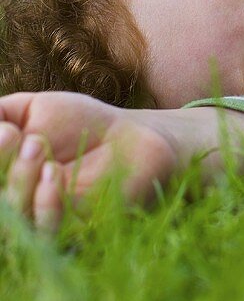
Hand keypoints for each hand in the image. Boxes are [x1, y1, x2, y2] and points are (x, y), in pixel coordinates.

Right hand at [0, 91, 243, 230]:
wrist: (135, 136)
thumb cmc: (83, 122)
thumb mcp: (36, 109)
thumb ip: (2, 112)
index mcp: (7, 174)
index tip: (6, 129)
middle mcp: (19, 199)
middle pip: (0, 200)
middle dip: (3, 165)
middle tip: (24, 137)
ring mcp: (44, 216)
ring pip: (17, 214)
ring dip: (19, 180)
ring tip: (38, 146)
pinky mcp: (73, 229)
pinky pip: (48, 230)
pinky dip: (44, 204)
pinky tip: (52, 175)